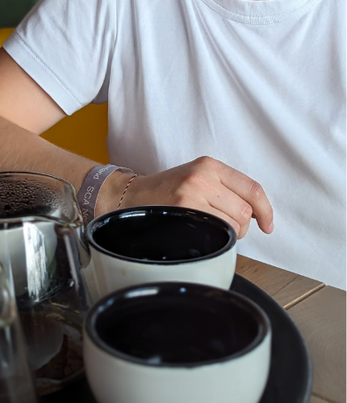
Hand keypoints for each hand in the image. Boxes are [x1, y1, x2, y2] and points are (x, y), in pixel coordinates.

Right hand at [116, 157, 273, 238]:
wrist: (134, 196)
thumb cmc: (166, 190)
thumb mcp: (197, 177)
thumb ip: (226, 187)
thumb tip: (258, 212)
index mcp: (209, 165)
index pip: (252, 189)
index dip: (266, 210)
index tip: (268, 223)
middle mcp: (202, 176)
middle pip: (245, 210)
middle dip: (242, 225)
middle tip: (227, 226)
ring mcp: (192, 193)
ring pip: (234, 223)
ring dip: (229, 232)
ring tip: (212, 227)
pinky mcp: (185, 210)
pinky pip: (217, 231)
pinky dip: (217, 237)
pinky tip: (205, 232)